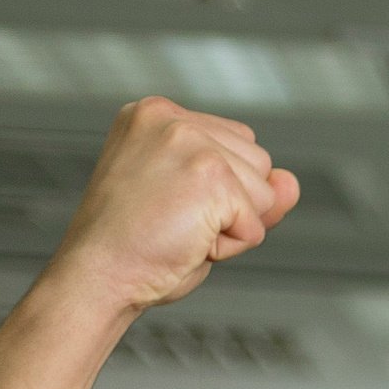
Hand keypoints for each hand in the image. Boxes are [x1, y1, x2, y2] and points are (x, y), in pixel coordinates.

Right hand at [38, 96, 298, 317]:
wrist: (97, 274)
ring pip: (265, 194)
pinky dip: (231, 247)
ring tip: (178, 229)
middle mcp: (171, 118)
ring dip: (231, 226)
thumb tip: (291, 182)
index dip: (219, 189)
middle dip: (231, 204)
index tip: (166, 202)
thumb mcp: (195, 204)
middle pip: (259, 163)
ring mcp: (191, 142)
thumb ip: (248, 188)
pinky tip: (186, 241)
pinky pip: (257, 226)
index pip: (238, 145)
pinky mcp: (212, 175)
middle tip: (172, 220)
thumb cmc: (135, 244)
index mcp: (156, 114)